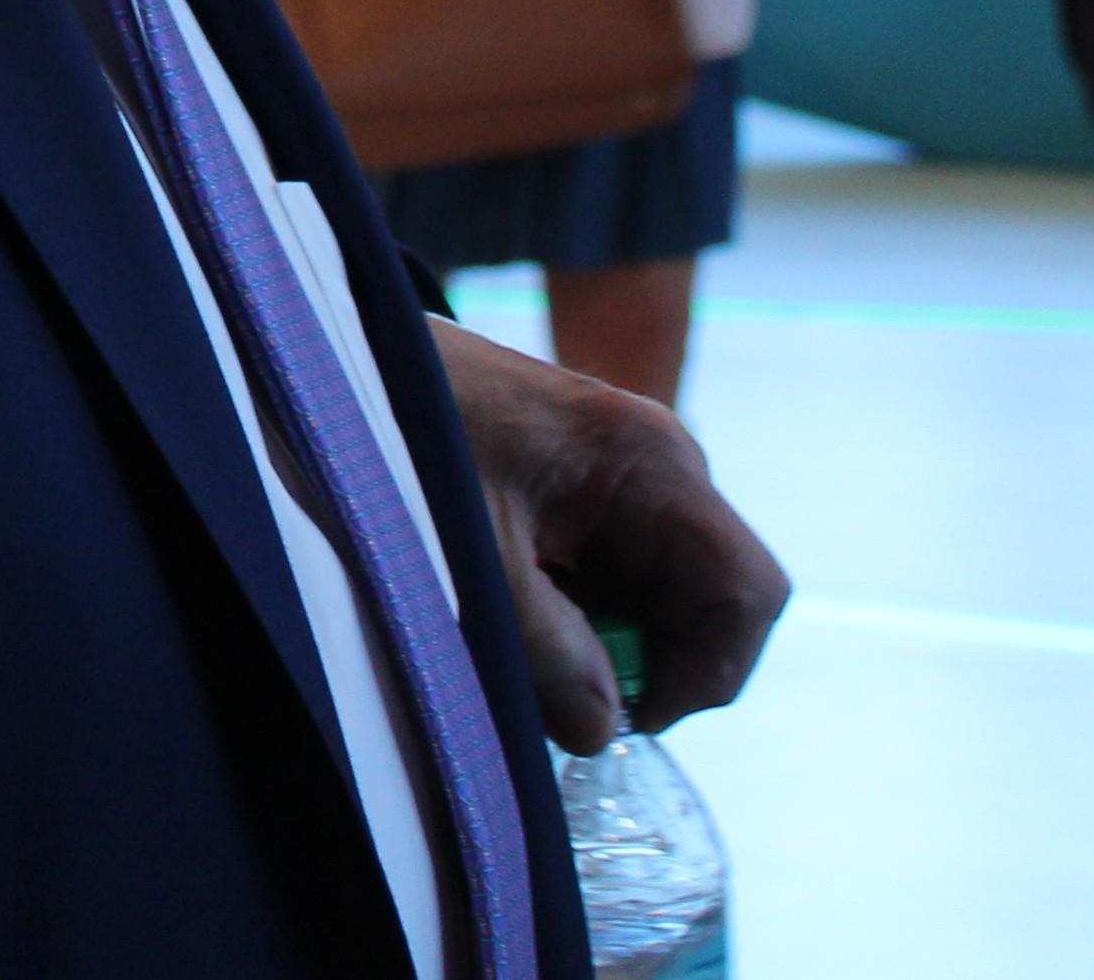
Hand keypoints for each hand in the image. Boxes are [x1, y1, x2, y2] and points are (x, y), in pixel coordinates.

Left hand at [433, 320, 789, 751]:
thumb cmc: (408, 432)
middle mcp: (660, 470)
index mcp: (654, 464)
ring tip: (517, 638)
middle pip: (705, 604)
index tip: (629, 712)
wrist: (347, 360)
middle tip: (557, 686)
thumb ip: (545, 648)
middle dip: (644, 661)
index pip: (746, 592)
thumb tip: (604, 732)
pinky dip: (573, 617)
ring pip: (655, 601)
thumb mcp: (474, 554)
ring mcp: (627, 482)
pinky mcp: (587, 497)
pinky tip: (509, 610)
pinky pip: (610, 582)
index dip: (706, 671)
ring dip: (600, 644)